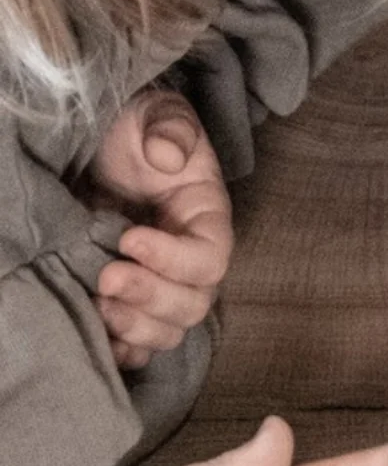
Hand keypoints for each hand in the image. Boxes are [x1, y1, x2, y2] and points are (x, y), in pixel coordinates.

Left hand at [85, 89, 233, 370]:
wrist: (101, 149)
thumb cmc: (132, 130)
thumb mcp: (156, 116)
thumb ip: (171, 129)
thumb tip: (168, 158)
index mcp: (207, 218)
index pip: (211, 258)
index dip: (175, 259)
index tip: (129, 239)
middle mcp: (190, 258)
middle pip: (194, 303)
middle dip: (151, 297)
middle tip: (106, 276)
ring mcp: (161, 283)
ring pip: (169, 329)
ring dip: (136, 326)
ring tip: (98, 300)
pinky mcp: (130, 299)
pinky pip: (139, 344)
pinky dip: (123, 350)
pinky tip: (97, 333)